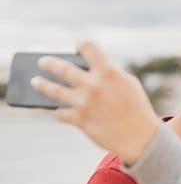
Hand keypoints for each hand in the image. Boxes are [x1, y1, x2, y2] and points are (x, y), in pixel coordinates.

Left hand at [30, 41, 159, 164]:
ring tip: (36, 82)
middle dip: (49, 63)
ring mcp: (84, 104)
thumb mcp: (128, 84)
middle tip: (42, 62)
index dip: (82, 45)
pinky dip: (59, 111)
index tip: (77, 47)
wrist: (141, 138)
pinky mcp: (80, 121)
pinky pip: (61, 113)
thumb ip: (108, 75)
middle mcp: (93, 86)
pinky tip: (57, 110)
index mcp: (108, 73)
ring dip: (42, 85)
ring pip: (54, 91)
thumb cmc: (137, 108)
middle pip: (63, 68)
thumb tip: (84, 72)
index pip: (89, 48)